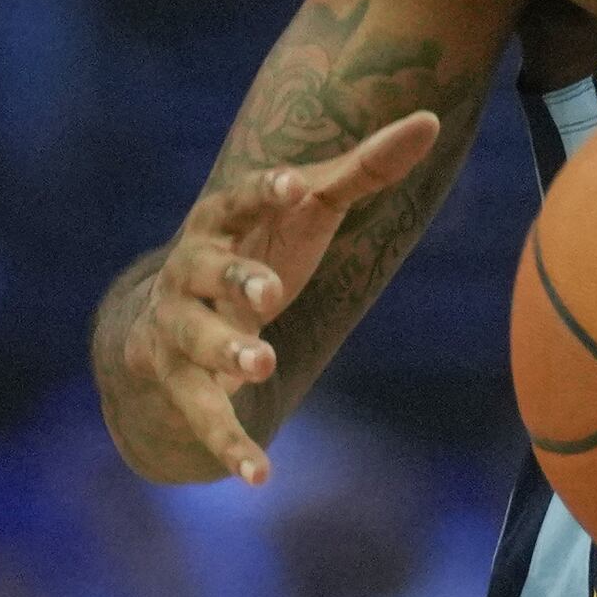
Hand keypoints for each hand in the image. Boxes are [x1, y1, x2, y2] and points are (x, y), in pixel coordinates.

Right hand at [107, 112, 440, 484]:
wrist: (166, 315)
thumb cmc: (258, 248)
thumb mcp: (307, 209)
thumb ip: (363, 168)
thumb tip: (430, 119)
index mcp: (220, 222)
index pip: (237, 200)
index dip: (263, 194)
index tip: (294, 186)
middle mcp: (189, 273)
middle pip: (207, 274)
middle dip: (238, 282)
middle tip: (272, 294)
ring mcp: (178, 329)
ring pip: (197, 342)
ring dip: (227, 353)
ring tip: (262, 365)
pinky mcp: (180, 384)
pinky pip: (204, 417)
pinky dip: (231, 446)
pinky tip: (261, 477)